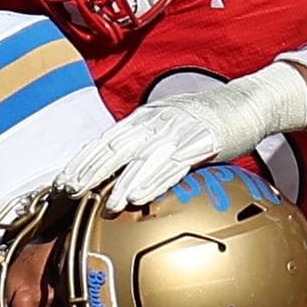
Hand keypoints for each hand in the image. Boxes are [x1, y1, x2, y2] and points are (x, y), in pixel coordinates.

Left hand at [56, 63, 306, 206]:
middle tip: (69, 192)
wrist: (245, 103)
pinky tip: (140, 195)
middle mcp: (155, 122)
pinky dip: (155, 180)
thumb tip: (113, 173)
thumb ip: (141, 146)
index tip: (60, 183)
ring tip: (107, 203)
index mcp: (142, 119)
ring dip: (123, 181)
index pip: (104, 140)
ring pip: (143, 157)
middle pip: (115, 147)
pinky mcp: (202, 141)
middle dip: (90, 171)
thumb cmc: (201, 121)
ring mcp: (178, 130)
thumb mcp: (165, 127)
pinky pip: (174, 164)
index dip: (81, 161)